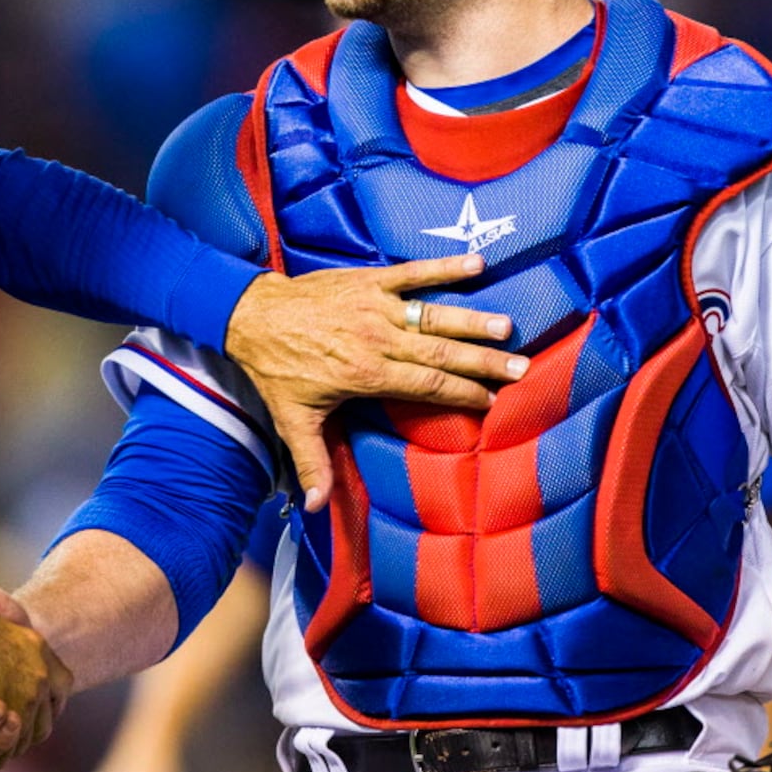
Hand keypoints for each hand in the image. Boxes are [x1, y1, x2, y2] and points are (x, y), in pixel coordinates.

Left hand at [224, 254, 526, 510]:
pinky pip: (412, 273)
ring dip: (472, 320)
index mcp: (366, 374)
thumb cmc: (276, 369)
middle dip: (483, 363)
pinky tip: (477, 264)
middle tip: (520, 368)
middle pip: (441, 352)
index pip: (427, 386)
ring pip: (433, 315)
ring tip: (507, 326)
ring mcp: (375, 306)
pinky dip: (443, 267)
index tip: (493, 402)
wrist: (251, 315)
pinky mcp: (369, 280)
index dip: (462, 394)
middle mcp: (377, 340)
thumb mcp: (292, 420)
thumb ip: (312, 462)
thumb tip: (317, 507)